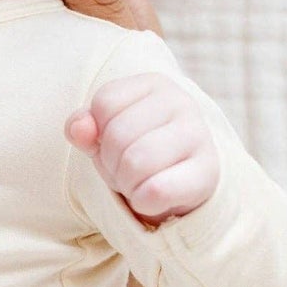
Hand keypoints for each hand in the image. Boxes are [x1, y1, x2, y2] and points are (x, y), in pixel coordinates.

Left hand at [64, 74, 219, 225]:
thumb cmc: (137, 150)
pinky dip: (142, 201)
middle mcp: (182, 103)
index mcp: (155, 84)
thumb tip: (78, 129)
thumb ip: (84, 126)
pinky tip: (151, 198)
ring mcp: (199, 136)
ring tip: (137, 182)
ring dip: (126, 183)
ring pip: (136, 163)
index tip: (114, 143)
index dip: (98, 132)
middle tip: (125, 169)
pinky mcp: (208, 174)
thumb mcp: (104, 134)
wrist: (182, 185)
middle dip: (111, 161)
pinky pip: (157, 190)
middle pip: (117, 134)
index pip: (104, 103)